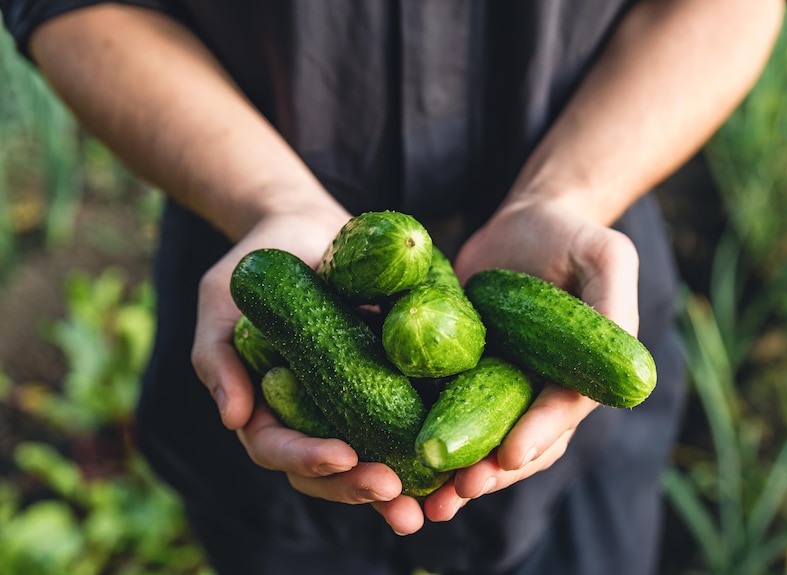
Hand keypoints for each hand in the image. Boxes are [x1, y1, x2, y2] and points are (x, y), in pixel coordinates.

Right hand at [189, 207, 429, 534]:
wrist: (310, 228)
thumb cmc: (258, 262)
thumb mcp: (222, 301)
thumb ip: (217, 355)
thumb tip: (233, 418)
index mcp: (267, 407)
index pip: (278, 449)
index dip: (308, 458)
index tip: (344, 456)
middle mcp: (312, 415)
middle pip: (331, 469)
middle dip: (360, 486)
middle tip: (394, 492)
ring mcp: (353, 401)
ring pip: (374, 456)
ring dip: (402, 485)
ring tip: (434, 501)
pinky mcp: (392, 381)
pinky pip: (412, 418)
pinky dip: (431, 440)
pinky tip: (459, 459)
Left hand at [422, 193, 640, 520]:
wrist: (523, 226)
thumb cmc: (570, 236)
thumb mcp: (604, 255)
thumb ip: (614, 301)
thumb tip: (628, 363)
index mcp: (584, 376)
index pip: (563, 411)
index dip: (539, 434)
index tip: (509, 456)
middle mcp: (544, 392)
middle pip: (523, 443)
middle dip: (494, 471)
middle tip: (460, 489)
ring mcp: (504, 388)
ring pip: (485, 441)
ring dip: (462, 471)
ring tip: (432, 496)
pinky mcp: (466, 377)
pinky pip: (450, 415)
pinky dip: (435, 440)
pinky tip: (404, 463)